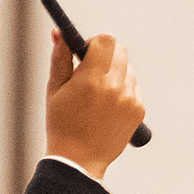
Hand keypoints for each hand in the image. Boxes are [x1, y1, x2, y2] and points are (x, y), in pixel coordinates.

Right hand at [44, 32, 144, 177]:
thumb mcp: (54, 88)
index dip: (95, 42)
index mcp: (92, 79)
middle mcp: (116, 87)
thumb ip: (60, 58)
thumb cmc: (61, 123)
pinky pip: (134, 88)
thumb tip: (60, 32)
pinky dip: (123, 90)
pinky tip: (107, 106)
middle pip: (120, 50)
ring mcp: (130, 99)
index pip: (106, 41)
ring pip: (128, 69)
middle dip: (106, 53)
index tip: (86, 51)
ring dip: (115, 73)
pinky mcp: (139, 110)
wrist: (79, 161)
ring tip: (97, 93)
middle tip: (91, 67)